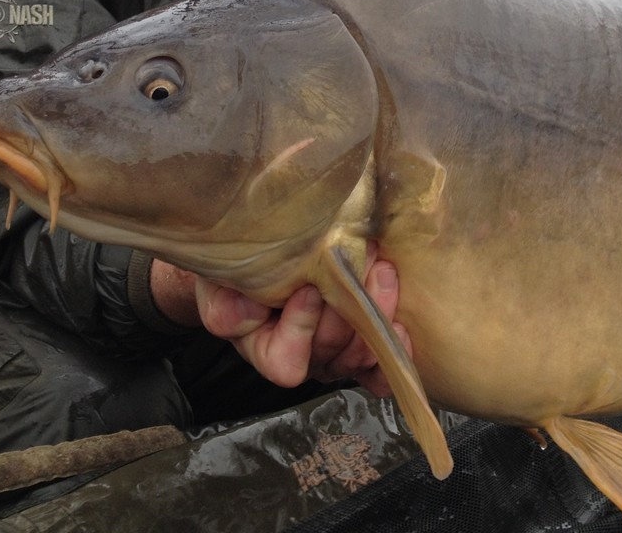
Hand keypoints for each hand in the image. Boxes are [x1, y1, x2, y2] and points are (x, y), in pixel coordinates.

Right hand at [185, 251, 408, 396]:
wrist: (267, 252)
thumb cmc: (241, 265)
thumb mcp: (219, 278)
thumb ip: (223, 299)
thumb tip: (246, 312)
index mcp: (262, 346)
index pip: (283, 362)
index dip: (299, 329)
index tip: (309, 288)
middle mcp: (302, 356)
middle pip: (330, 352)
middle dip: (346, 306)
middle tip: (359, 256)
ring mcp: (334, 355)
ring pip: (359, 355)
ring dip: (375, 313)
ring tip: (381, 268)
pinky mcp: (361, 348)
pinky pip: (381, 369)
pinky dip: (395, 349)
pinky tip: (402, 324)